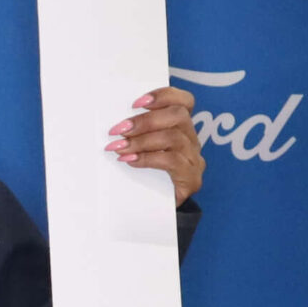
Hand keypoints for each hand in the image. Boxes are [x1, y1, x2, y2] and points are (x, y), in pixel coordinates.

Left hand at [107, 86, 204, 205]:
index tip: (136, 102)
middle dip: (145, 121)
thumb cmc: (145, 174)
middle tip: (118, 129)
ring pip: (173, 138)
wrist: (155, 210)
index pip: (184, 101)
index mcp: (181, 126)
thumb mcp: (140, 148)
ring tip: (119, 148)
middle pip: (177, 116)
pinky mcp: (191, 179)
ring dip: (141, 141)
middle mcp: (191, 139)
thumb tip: (114, 124)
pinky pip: (172, 161)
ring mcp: (194, 159)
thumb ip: (134, 133)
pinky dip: (148, 158)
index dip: (163, 96)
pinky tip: (130, 160)